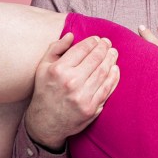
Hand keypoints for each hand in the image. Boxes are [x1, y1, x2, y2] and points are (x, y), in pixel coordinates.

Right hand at [23, 33, 120, 150]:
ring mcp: (82, 96)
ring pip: (103, 72)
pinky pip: (107, 89)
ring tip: (113, 53)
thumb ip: (56, 48)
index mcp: (58, 70)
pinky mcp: (91, 108)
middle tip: (108, 43)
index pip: (82, 49)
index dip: (92, 42)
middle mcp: (71, 82)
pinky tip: (114, 69)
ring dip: (111, 60)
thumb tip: (71, 35)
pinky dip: (113, 77)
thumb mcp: (43, 67)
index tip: (97, 39)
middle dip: (104, 48)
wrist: (45, 123)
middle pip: (95, 59)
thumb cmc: (44, 91)